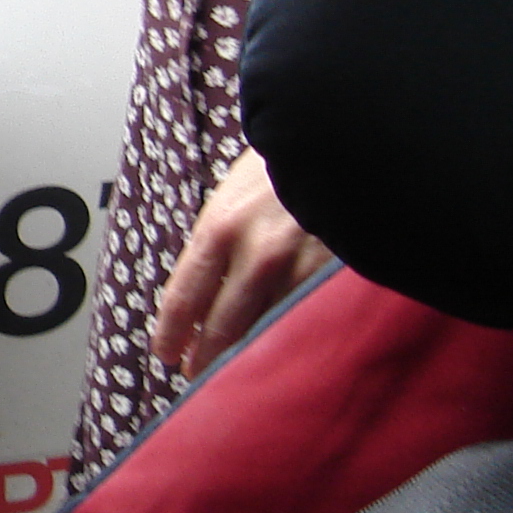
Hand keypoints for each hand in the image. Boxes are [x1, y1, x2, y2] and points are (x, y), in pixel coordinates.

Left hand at [151, 148, 328, 377]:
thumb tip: (206, 278)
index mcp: (219, 228)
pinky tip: (290, 348)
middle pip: (220, 328)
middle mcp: (254, 255)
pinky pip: (309, 321)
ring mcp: (300, 270)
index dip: (171, 333)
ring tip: (243, 370)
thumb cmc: (289, 157)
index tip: (166, 351)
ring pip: (266, 331)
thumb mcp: (238, 188)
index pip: (183, 299)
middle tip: (199, 374)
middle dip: (206, 357)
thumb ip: (222, 234)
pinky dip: (295, 338)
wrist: (346, 138)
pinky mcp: (339, 277)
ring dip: (251, 354)